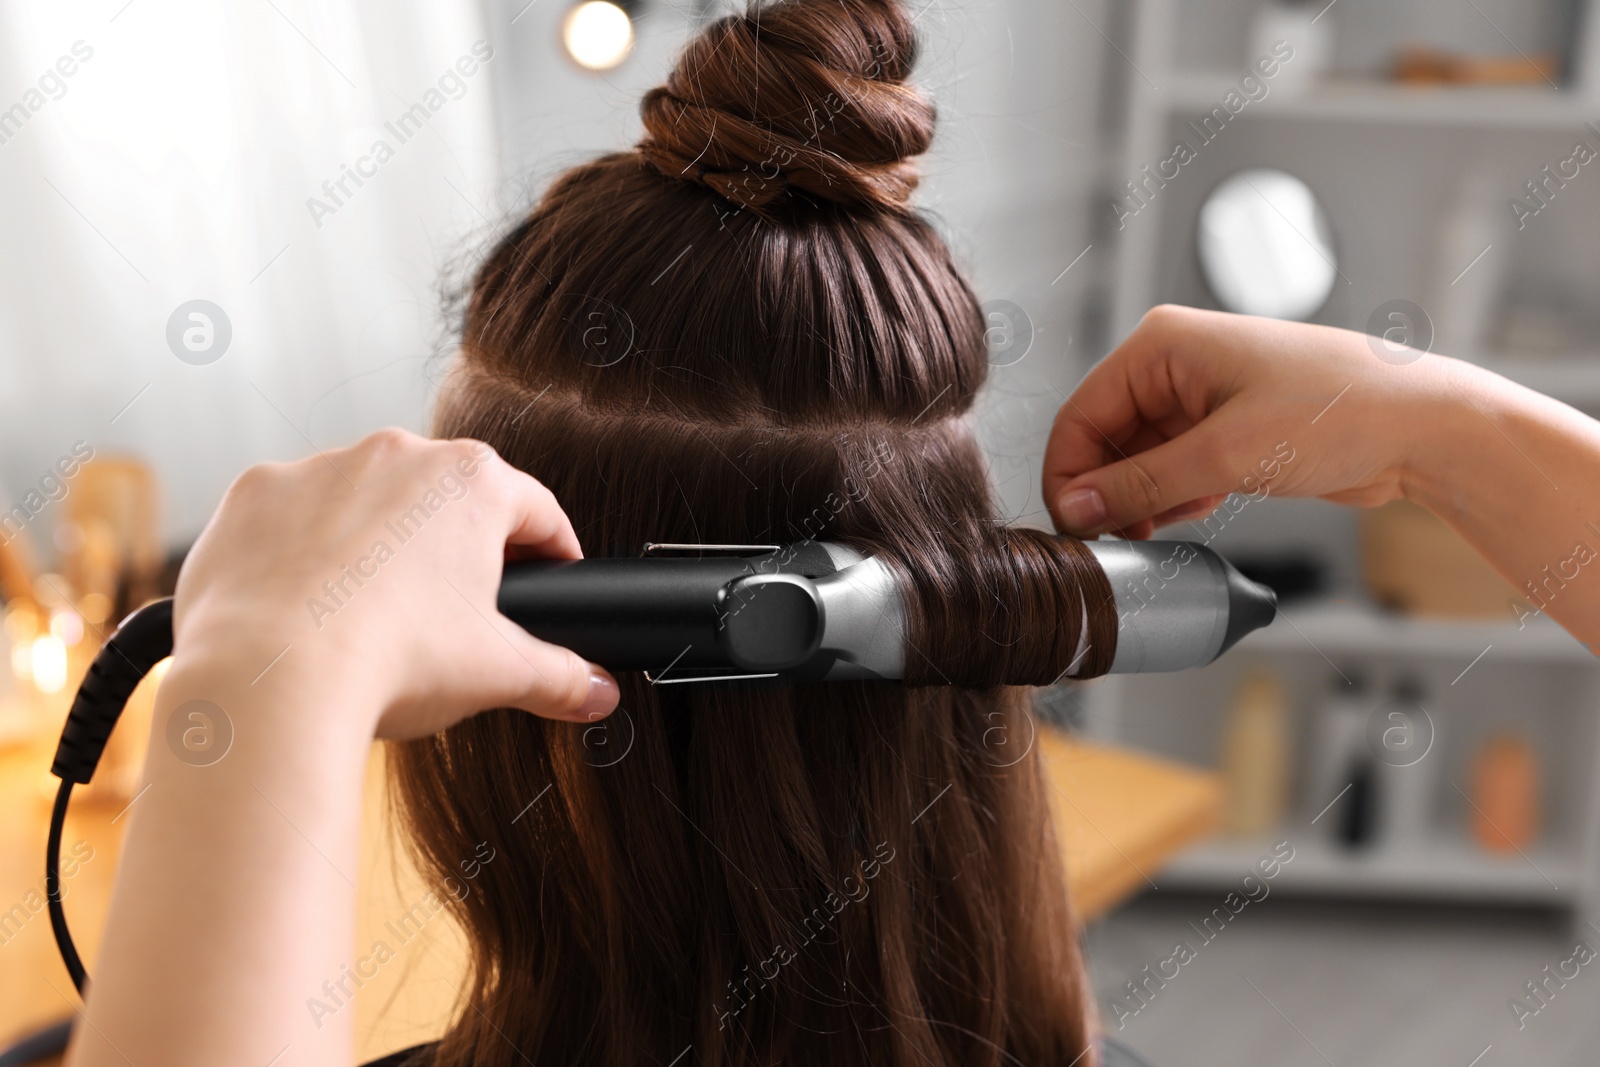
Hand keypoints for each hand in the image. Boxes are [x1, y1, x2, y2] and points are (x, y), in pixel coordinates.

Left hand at [172, 427, 617, 740]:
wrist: (269, 680)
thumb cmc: (389, 662)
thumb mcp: (497, 674)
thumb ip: (562, 677)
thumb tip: (597, 692)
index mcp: (472, 483)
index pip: (537, 511)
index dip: (553, 552)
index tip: (551, 580)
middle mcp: (398, 455)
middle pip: (448, 500)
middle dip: (457, 550)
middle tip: (457, 613)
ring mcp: (320, 468)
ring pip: (367, 502)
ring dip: (376, 544)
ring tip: (372, 615)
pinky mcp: (256, 494)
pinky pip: (292, 516)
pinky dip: (302, 552)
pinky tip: (307, 606)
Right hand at [1043, 305, 1460, 538]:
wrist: (1423, 427)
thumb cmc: (1339, 410)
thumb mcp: (1225, 455)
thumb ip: (1141, 484)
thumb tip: (1076, 507)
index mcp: (1162, 345)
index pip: (1081, 414)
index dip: (1069, 475)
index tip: (1073, 528)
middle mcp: (1175, 366)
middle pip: (1104, 439)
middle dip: (1105, 493)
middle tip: (1112, 543)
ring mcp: (1200, 400)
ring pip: (1137, 461)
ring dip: (1139, 502)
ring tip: (1152, 537)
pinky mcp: (1225, 432)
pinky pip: (1171, 472)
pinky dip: (1170, 502)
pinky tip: (1187, 521)